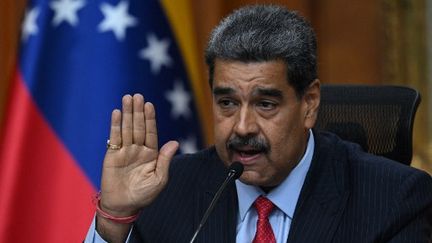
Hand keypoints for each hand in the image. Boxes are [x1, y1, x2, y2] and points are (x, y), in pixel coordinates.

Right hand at [100, 94, 178, 215]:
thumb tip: (175, 143)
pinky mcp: (112, 155)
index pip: (151, 132)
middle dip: (138, 111)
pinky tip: (117, 113)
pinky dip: (115, 125)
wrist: (123, 206)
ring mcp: (125, 151)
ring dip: (127, 113)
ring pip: (126, 128)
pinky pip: (114, 137)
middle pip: (138, 126)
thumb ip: (165, 160)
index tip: (149, 105)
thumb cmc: (143, 195)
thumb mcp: (159, 179)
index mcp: (152, 154)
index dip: (150, 118)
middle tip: (137, 96)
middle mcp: (138, 149)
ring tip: (127, 98)